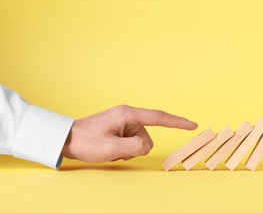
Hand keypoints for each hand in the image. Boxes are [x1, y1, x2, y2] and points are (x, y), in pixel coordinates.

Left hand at [61, 105, 196, 161]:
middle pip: (146, 136)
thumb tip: (147, 146)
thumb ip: (134, 147)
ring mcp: (124, 122)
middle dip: (134, 148)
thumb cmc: (86, 141)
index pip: (159, 117)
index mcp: (128, 114)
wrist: (67, 139)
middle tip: (114, 150)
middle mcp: (128, 116)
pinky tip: (109, 148)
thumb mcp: (111, 148)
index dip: (177, 122)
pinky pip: (132, 143)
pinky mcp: (121, 129)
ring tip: (109, 149)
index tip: (192, 124)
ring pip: (139, 142)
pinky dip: (123, 150)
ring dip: (127, 150)